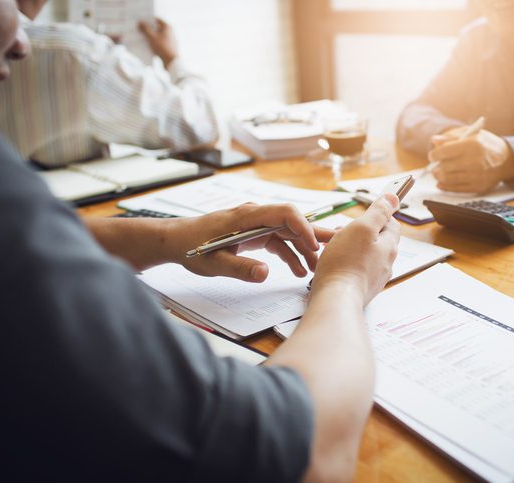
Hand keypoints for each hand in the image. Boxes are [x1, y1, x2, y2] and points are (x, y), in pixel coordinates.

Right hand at [138, 18, 177, 67]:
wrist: (172, 62)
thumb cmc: (163, 48)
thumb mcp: (151, 37)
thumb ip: (145, 29)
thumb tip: (140, 22)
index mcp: (167, 27)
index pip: (156, 19)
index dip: (147, 19)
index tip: (140, 20)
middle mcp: (170, 32)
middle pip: (156, 27)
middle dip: (147, 28)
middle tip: (138, 28)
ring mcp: (170, 40)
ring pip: (157, 35)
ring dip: (149, 36)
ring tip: (140, 36)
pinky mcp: (168, 47)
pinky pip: (159, 42)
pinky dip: (153, 42)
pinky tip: (145, 45)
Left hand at [165, 203, 334, 282]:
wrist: (176, 241)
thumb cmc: (192, 247)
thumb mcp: (214, 262)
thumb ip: (239, 267)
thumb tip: (264, 273)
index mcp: (248, 217)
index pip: (284, 213)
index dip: (303, 227)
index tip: (315, 246)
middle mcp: (256, 216)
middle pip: (292, 222)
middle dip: (314, 236)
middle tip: (337, 248)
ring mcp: (256, 224)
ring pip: (288, 233)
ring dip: (303, 249)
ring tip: (317, 268)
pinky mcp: (254, 234)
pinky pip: (278, 241)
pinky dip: (290, 254)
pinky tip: (298, 270)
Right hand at [312, 194, 400, 305]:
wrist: (336, 299)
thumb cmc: (346, 264)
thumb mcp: (362, 228)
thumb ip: (379, 212)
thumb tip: (393, 198)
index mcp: (389, 247)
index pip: (391, 224)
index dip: (378, 215)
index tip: (366, 213)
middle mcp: (385, 263)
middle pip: (377, 240)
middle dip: (361, 232)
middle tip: (343, 230)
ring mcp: (373, 277)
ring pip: (365, 255)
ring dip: (352, 247)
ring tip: (334, 246)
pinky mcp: (360, 288)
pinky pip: (356, 269)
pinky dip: (347, 262)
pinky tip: (334, 263)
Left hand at [429, 128, 513, 193]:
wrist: (506, 160)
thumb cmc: (485, 144)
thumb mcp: (471, 134)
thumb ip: (451, 137)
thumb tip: (434, 141)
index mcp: (472, 145)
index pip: (444, 152)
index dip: (434, 155)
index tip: (433, 155)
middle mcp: (475, 161)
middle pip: (445, 167)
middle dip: (437, 166)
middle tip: (435, 165)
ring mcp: (477, 176)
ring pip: (448, 179)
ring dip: (439, 176)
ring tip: (438, 172)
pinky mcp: (478, 187)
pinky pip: (456, 189)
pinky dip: (445, 186)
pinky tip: (441, 182)